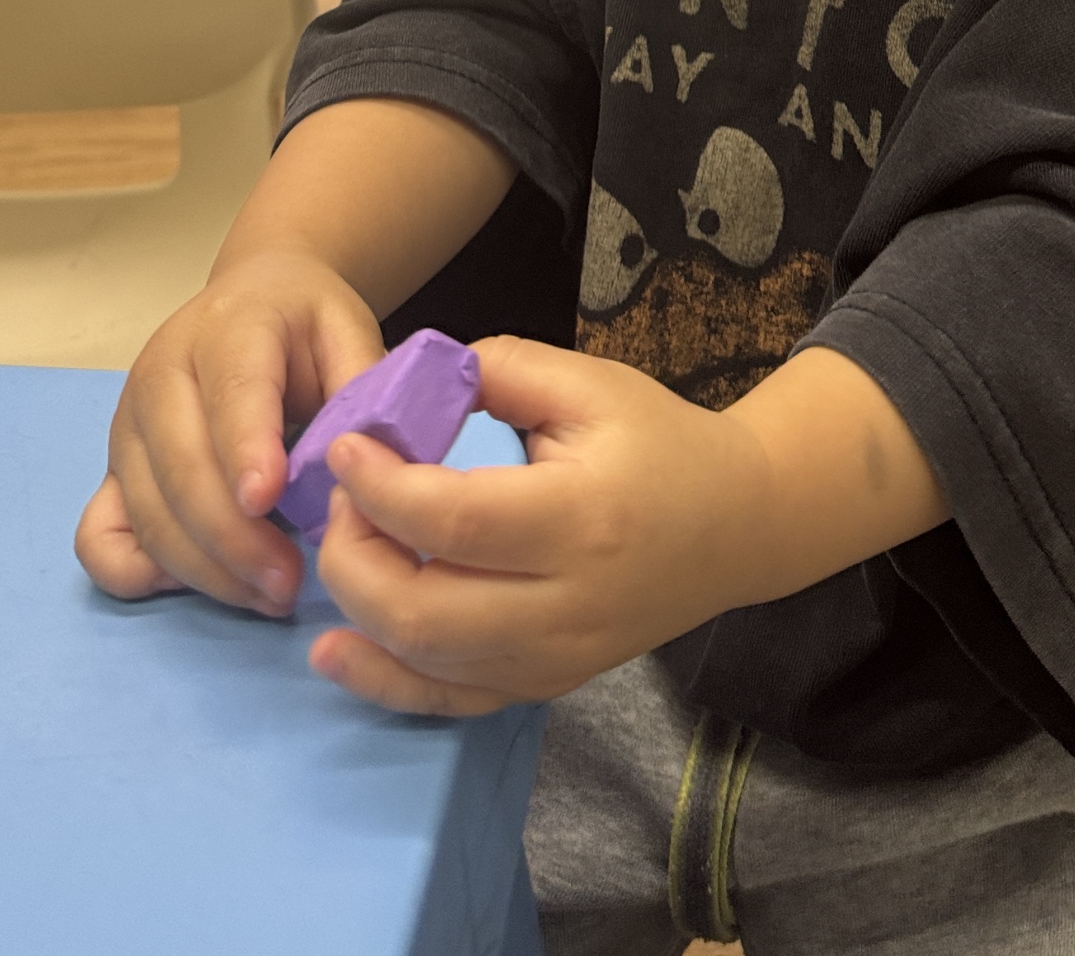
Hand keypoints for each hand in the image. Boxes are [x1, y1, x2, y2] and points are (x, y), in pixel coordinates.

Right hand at [75, 248, 384, 617]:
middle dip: (232, 538)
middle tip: (289, 584)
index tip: (266, 502)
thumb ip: (359, 384)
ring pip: (146, 512)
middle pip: (181, 467)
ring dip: (203, 568)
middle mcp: (160, 375)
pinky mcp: (111, 468)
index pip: (230, 394)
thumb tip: (362, 460)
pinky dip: (137, 572)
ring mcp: (126, 425)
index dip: (244, 449)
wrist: (252, 299)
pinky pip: (99, 534)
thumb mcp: (345, 330)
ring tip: (268, 595)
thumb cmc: (303, 324)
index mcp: (227, 330)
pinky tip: (196, 583)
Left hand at [307, 336, 947, 716]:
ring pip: (429, 664)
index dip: (381, 486)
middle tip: (341, 498)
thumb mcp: (589, 383)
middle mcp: (567, 604)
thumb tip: (406, 382)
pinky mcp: (546, 685)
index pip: (453, 518)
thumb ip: (497, 371)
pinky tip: (338, 649)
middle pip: (425, 609)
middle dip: (353, 555)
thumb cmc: (659, 441)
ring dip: (360, 612)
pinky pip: (452, 703)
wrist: (736, 525)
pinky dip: (386, 681)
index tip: (345, 443)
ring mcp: (556, 659)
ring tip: (340, 548)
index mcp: (580, 516)